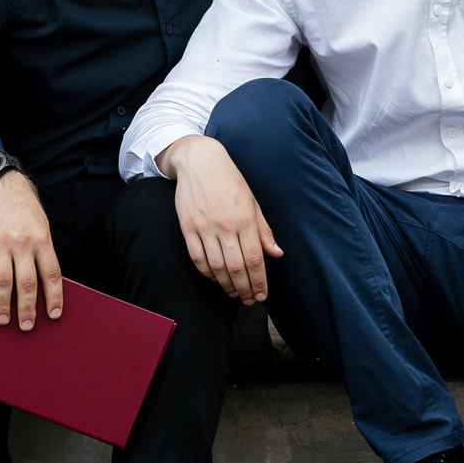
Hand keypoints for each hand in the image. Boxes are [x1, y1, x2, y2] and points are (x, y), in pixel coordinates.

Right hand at [0, 169, 61, 329]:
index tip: (53, 315)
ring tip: (3, 320)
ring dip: (3, 306)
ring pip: (2, 282)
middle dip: (27, 309)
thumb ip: (42, 251)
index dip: (54, 297)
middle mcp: (22, 242)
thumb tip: (43, 285)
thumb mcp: (41, 224)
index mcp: (42, 238)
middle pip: (26, 284)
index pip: (51, 274)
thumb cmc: (23, 207)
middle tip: (26, 326)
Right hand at [158, 135, 282, 302]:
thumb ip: (264, 231)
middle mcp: (225, 225)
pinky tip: (215, 278)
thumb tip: (276, 254)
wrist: (199, 161)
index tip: (262, 295)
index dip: (259, 282)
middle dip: (245, 289)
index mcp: (245, 219)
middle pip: (236, 268)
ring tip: (235, 293)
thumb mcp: (253, 202)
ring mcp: (204, 227)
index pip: (255, 260)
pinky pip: (197, 258)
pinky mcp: (187, 227)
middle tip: (250, 300)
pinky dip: (207, 273)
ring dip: (227, 285)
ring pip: (216, 267)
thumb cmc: (230, 180)